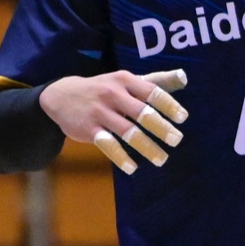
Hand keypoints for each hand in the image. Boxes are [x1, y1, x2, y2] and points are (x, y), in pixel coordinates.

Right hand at [40, 69, 188, 174]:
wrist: (60, 95)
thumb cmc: (101, 88)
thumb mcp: (123, 80)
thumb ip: (154, 81)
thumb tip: (184, 77)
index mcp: (124, 81)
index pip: (151, 92)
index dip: (168, 105)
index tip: (182, 118)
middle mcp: (111, 94)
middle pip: (141, 112)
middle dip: (161, 127)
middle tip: (176, 140)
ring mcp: (99, 112)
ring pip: (127, 132)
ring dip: (147, 147)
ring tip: (161, 159)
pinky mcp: (88, 129)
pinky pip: (108, 144)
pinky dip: (121, 157)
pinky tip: (132, 168)